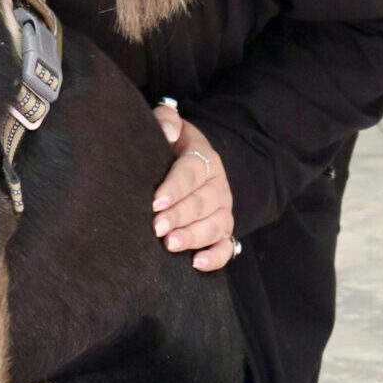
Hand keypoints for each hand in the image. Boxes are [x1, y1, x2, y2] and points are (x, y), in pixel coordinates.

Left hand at [150, 100, 236, 271]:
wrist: (191, 160)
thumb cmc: (171, 145)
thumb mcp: (170, 125)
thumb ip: (165, 119)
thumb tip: (168, 132)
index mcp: (204, 157)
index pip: (192, 172)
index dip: (175, 187)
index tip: (155, 201)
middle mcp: (218, 185)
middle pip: (202, 202)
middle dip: (179, 216)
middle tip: (156, 227)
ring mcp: (223, 210)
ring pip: (215, 226)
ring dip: (193, 237)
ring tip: (171, 245)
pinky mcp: (224, 231)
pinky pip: (227, 247)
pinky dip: (216, 257)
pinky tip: (198, 264)